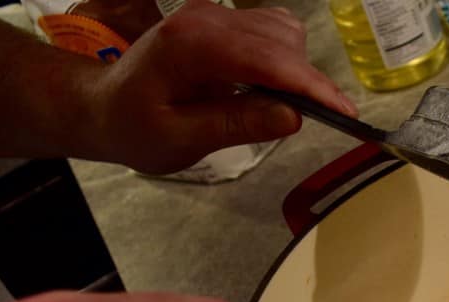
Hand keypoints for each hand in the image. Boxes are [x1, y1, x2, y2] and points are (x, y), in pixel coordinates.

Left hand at [86, 0, 358, 173]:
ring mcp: (215, 15)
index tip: (345, 113)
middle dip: (312, 83)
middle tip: (332, 122)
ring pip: (283, 32)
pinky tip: (279, 89)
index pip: (268, 59)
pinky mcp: (222, 21)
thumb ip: (235, 124)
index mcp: (192, 45)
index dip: (312, 86)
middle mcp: (207, 18)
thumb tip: (292, 116)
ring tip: (296, 108)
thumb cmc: (134, 127)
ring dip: (299, 70)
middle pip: (282, 42)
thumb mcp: (179, 139)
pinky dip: (287, 59)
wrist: (103, 106)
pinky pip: (271, 31)